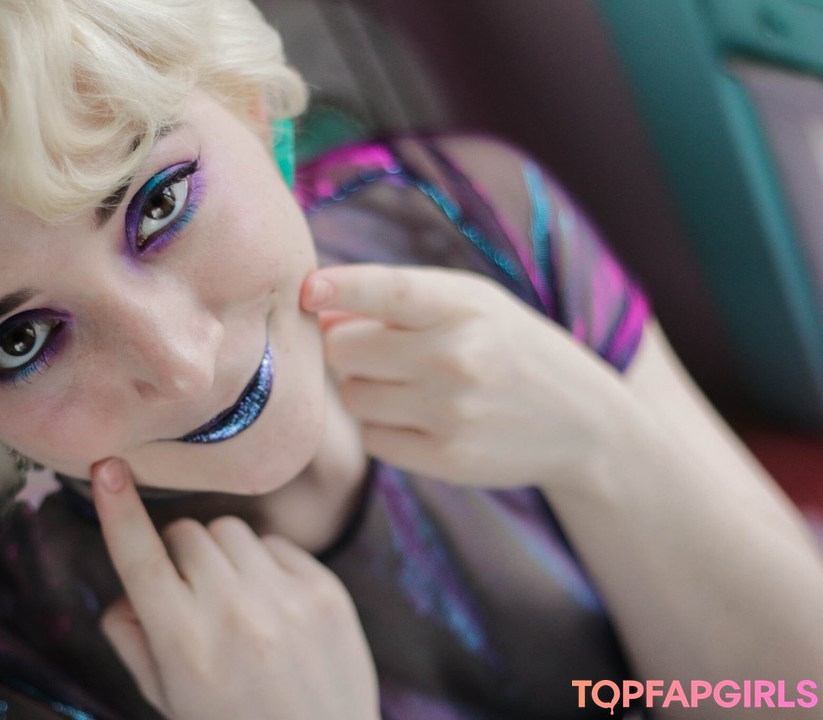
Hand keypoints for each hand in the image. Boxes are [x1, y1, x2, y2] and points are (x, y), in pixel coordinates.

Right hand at [91, 459, 380, 719]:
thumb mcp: (168, 698)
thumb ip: (134, 639)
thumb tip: (126, 589)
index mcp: (185, 643)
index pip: (141, 560)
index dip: (120, 510)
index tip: (109, 465)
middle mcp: (234, 614)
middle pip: (186, 533)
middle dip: (177, 553)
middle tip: (188, 592)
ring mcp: (285, 598)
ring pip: (229, 530)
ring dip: (220, 553)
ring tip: (233, 600)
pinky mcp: (325, 590)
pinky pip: (276, 543)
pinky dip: (263, 563)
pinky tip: (270, 605)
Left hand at [302, 264, 635, 489]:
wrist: (582, 421)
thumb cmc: (505, 345)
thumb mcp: (468, 304)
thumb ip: (394, 299)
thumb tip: (318, 310)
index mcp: (464, 306)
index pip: (389, 291)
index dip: (342, 288)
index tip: (308, 290)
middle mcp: (457, 358)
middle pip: (342, 350)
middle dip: (347, 348)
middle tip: (380, 350)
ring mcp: (451, 413)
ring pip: (351, 397)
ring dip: (363, 389)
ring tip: (407, 383)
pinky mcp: (446, 460)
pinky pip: (372, 440)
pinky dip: (383, 428)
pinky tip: (421, 418)